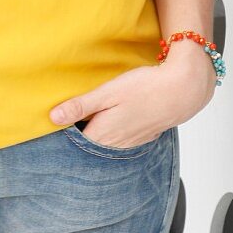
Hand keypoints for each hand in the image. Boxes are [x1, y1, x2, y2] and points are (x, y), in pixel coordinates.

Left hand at [48, 51, 216, 148]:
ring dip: (94, 133)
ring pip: (104, 143)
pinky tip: (110, 119)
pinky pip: (119, 140)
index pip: (73, 141)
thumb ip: (81, 105)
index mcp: (102, 134)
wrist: (180, 90)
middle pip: (88, 144)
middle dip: (76, 134)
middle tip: (65, 118)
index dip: (62, 133)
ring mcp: (130, 142)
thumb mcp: (108, 92)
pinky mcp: (141, 136)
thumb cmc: (143, 87)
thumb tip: (53, 118)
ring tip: (85, 118)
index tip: (51, 123)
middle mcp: (115, 144)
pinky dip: (111, 132)